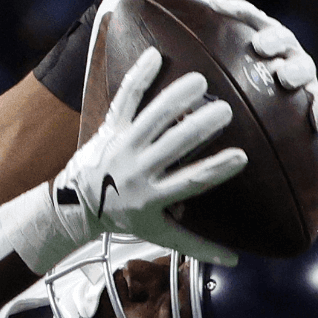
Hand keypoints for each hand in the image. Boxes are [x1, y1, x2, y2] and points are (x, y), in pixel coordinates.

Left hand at [53, 47, 246, 263]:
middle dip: (198, 127)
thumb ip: (196, 244)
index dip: (215, 170)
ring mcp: (123, 146)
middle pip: (172, 146)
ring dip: (175, 98)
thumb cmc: (125, 218)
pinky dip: (138, 77)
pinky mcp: (110, 127)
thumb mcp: (158, 234)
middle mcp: (137, 170)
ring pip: (150, 117)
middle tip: (225, 110)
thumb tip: (234, 262)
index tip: (241, 156)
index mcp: (152, 197)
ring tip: (200, 80)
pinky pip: (125, 99)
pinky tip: (156, 55)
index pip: (189, 182)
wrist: (76, 205)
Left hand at [126, 0, 317, 134]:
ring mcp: (294, 73)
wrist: (233, 115)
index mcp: (250, 34)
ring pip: (302, 66)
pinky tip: (316, 124)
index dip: (239, 13)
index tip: (223, 9)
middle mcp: (275, 51)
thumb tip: (147, 19)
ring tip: (286, 79)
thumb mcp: (187, 71)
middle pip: (279, 39)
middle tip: (261, 48)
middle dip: (272, 41)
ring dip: (297, 70)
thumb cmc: (205, 89)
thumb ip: (182, 42)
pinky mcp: (308, 99)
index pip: (247, 17)